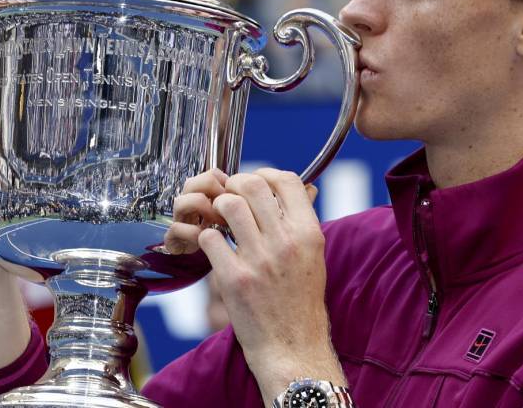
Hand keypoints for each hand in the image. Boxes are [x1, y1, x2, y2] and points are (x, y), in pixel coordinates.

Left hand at [194, 168, 345, 404]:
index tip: (256, 182)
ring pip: (228, 206)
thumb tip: (303, 188)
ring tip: (221, 222)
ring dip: (219, 209)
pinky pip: (210, 238)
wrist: (292, 349)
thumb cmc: (302, 304)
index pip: (287, 180)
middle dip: (236, 186)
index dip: (266, 174)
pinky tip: (216, 248)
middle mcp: (286, 242)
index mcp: (309, 234)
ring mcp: (259, 260)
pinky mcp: (234, 279)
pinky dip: (208, 239)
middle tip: (231, 198)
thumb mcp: (314, 257)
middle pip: (252, 185)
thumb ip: (303, 222)